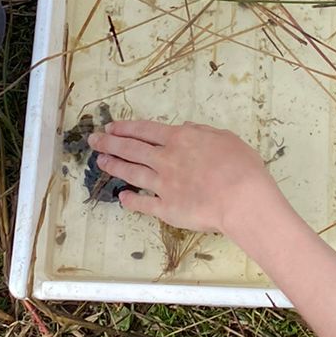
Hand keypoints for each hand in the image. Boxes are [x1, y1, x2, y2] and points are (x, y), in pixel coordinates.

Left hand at [91, 120, 274, 236]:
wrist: (241, 198)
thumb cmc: (240, 165)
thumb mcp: (225, 137)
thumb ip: (202, 132)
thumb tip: (185, 127)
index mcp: (180, 139)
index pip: (146, 131)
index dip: (126, 128)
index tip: (111, 127)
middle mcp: (166, 160)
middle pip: (132, 149)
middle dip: (110, 143)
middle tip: (94, 140)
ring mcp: (163, 185)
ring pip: (132, 173)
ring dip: (115, 166)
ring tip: (101, 162)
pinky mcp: (166, 209)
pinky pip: (143, 204)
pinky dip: (130, 201)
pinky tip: (122, 197)